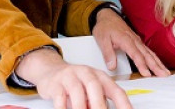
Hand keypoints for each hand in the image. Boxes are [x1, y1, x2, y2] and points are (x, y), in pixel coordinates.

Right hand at [15, 47, 130, 108]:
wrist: (50, 70)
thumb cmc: (74, 82)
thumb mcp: (90, 90)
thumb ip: (99, 100)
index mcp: (100, 77)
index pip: (116, 90)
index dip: (124, 104)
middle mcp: (86, 73)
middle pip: (95, 86)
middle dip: (99, 105)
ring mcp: (70, 76)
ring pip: (77, 91)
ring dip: (80, 107)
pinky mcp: (55, 83)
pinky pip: (59, 96)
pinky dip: (63, 107)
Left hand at [92, 8, 169, 77]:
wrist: (107, 16)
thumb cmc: (105, 27)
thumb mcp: (102, 40)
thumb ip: (108, 53)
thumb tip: (112, 66)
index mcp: (126, 40)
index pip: (136, 54)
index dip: (142, 65)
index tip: (146, 74)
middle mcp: (134, 40)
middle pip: (147, 55)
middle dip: (156, 66)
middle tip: (164, 75)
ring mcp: (137, 41)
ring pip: (150, 53)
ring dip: (158, 63)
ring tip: (165, 73)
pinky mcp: (138, 42)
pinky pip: (148, 51)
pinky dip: (155, 59)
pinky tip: (159, 65)